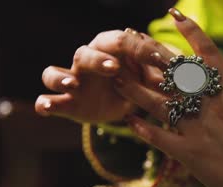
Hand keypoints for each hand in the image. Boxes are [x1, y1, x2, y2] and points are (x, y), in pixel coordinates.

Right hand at [36, 29, 173, 122]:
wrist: (122, 108)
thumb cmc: (136, 85)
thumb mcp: (151, 79)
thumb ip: (159, 72)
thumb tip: (178, 67)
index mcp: (110, 49)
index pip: (120, 41)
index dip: (137, 49)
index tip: (157, 61)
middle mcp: (87, 61)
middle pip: (85, 53)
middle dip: (99, 59)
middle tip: (115, 68)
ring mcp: (73, 81)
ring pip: (54, 72)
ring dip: (62, 76)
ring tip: (74, 83)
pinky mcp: (66, 103)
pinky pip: (46, 100)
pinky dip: (44, 103)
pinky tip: (46, 108)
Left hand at [118, 8, 222, 186]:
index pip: (208, 54)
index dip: (191, 32)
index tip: (175, 15)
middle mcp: (211, 106)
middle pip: (174, 74)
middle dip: (150, 55)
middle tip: (131, 42)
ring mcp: (199, 129)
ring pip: (159, 103)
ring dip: (135, 90)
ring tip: (116, 78)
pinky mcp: (190, 154)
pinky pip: (160, 138)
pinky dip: (143, 129)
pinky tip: (129, 120)